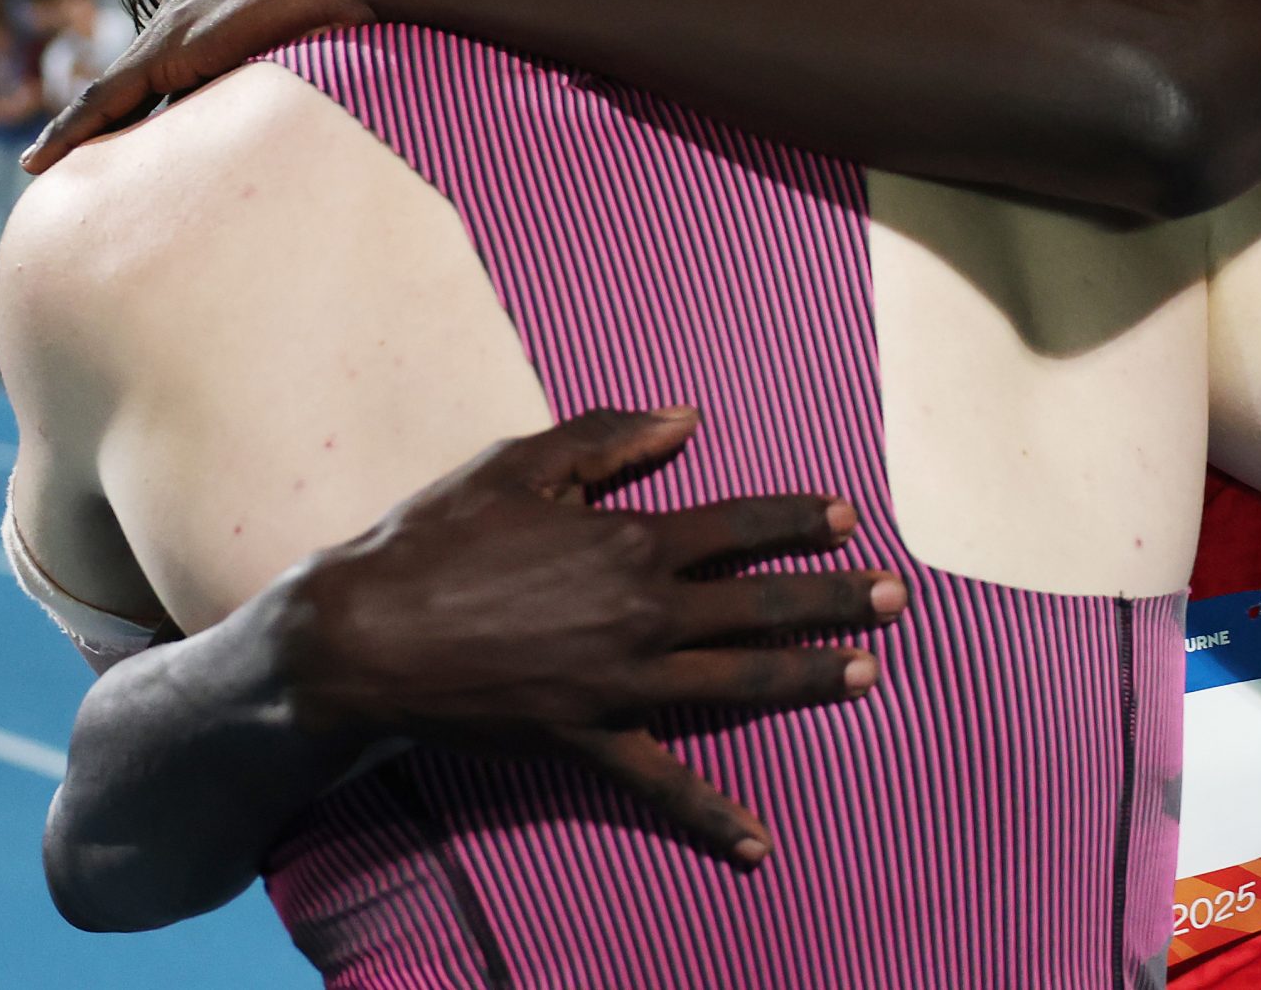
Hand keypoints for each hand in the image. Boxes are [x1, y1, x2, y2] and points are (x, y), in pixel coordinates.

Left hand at [22, 0, 380, 171]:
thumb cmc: (355, 4)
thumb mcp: (315, 44)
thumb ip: (293, 68)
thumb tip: (312, 113)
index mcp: (218, 9)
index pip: (165, 67)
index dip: (138, 104)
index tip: (116, 135)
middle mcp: (184, 13)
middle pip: (129, 82)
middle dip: (98, 122)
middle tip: (61, 161)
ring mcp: (173, 27)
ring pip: (108, 93)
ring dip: (76, 133)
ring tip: (42, 167)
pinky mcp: (167, 47)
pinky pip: (106, 99)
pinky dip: (71, 130)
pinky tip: (45, 160)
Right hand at [275, 405, 901, 868]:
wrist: (363, 634)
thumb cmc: (437, 538)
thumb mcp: (521, 464)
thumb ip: (609, 437)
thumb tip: (685, 418)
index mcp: (630, 540)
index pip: (740, 526)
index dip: (800, 520)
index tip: (849, 517)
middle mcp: (642, 612)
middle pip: (762, 604)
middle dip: (836, 599)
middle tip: (897, 597)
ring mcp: (622, 682)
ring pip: (739, 681)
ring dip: (809, 678)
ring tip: (868, 674)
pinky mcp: (588, 740)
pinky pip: (663, 784)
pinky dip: (713, 816)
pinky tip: (759, 841)